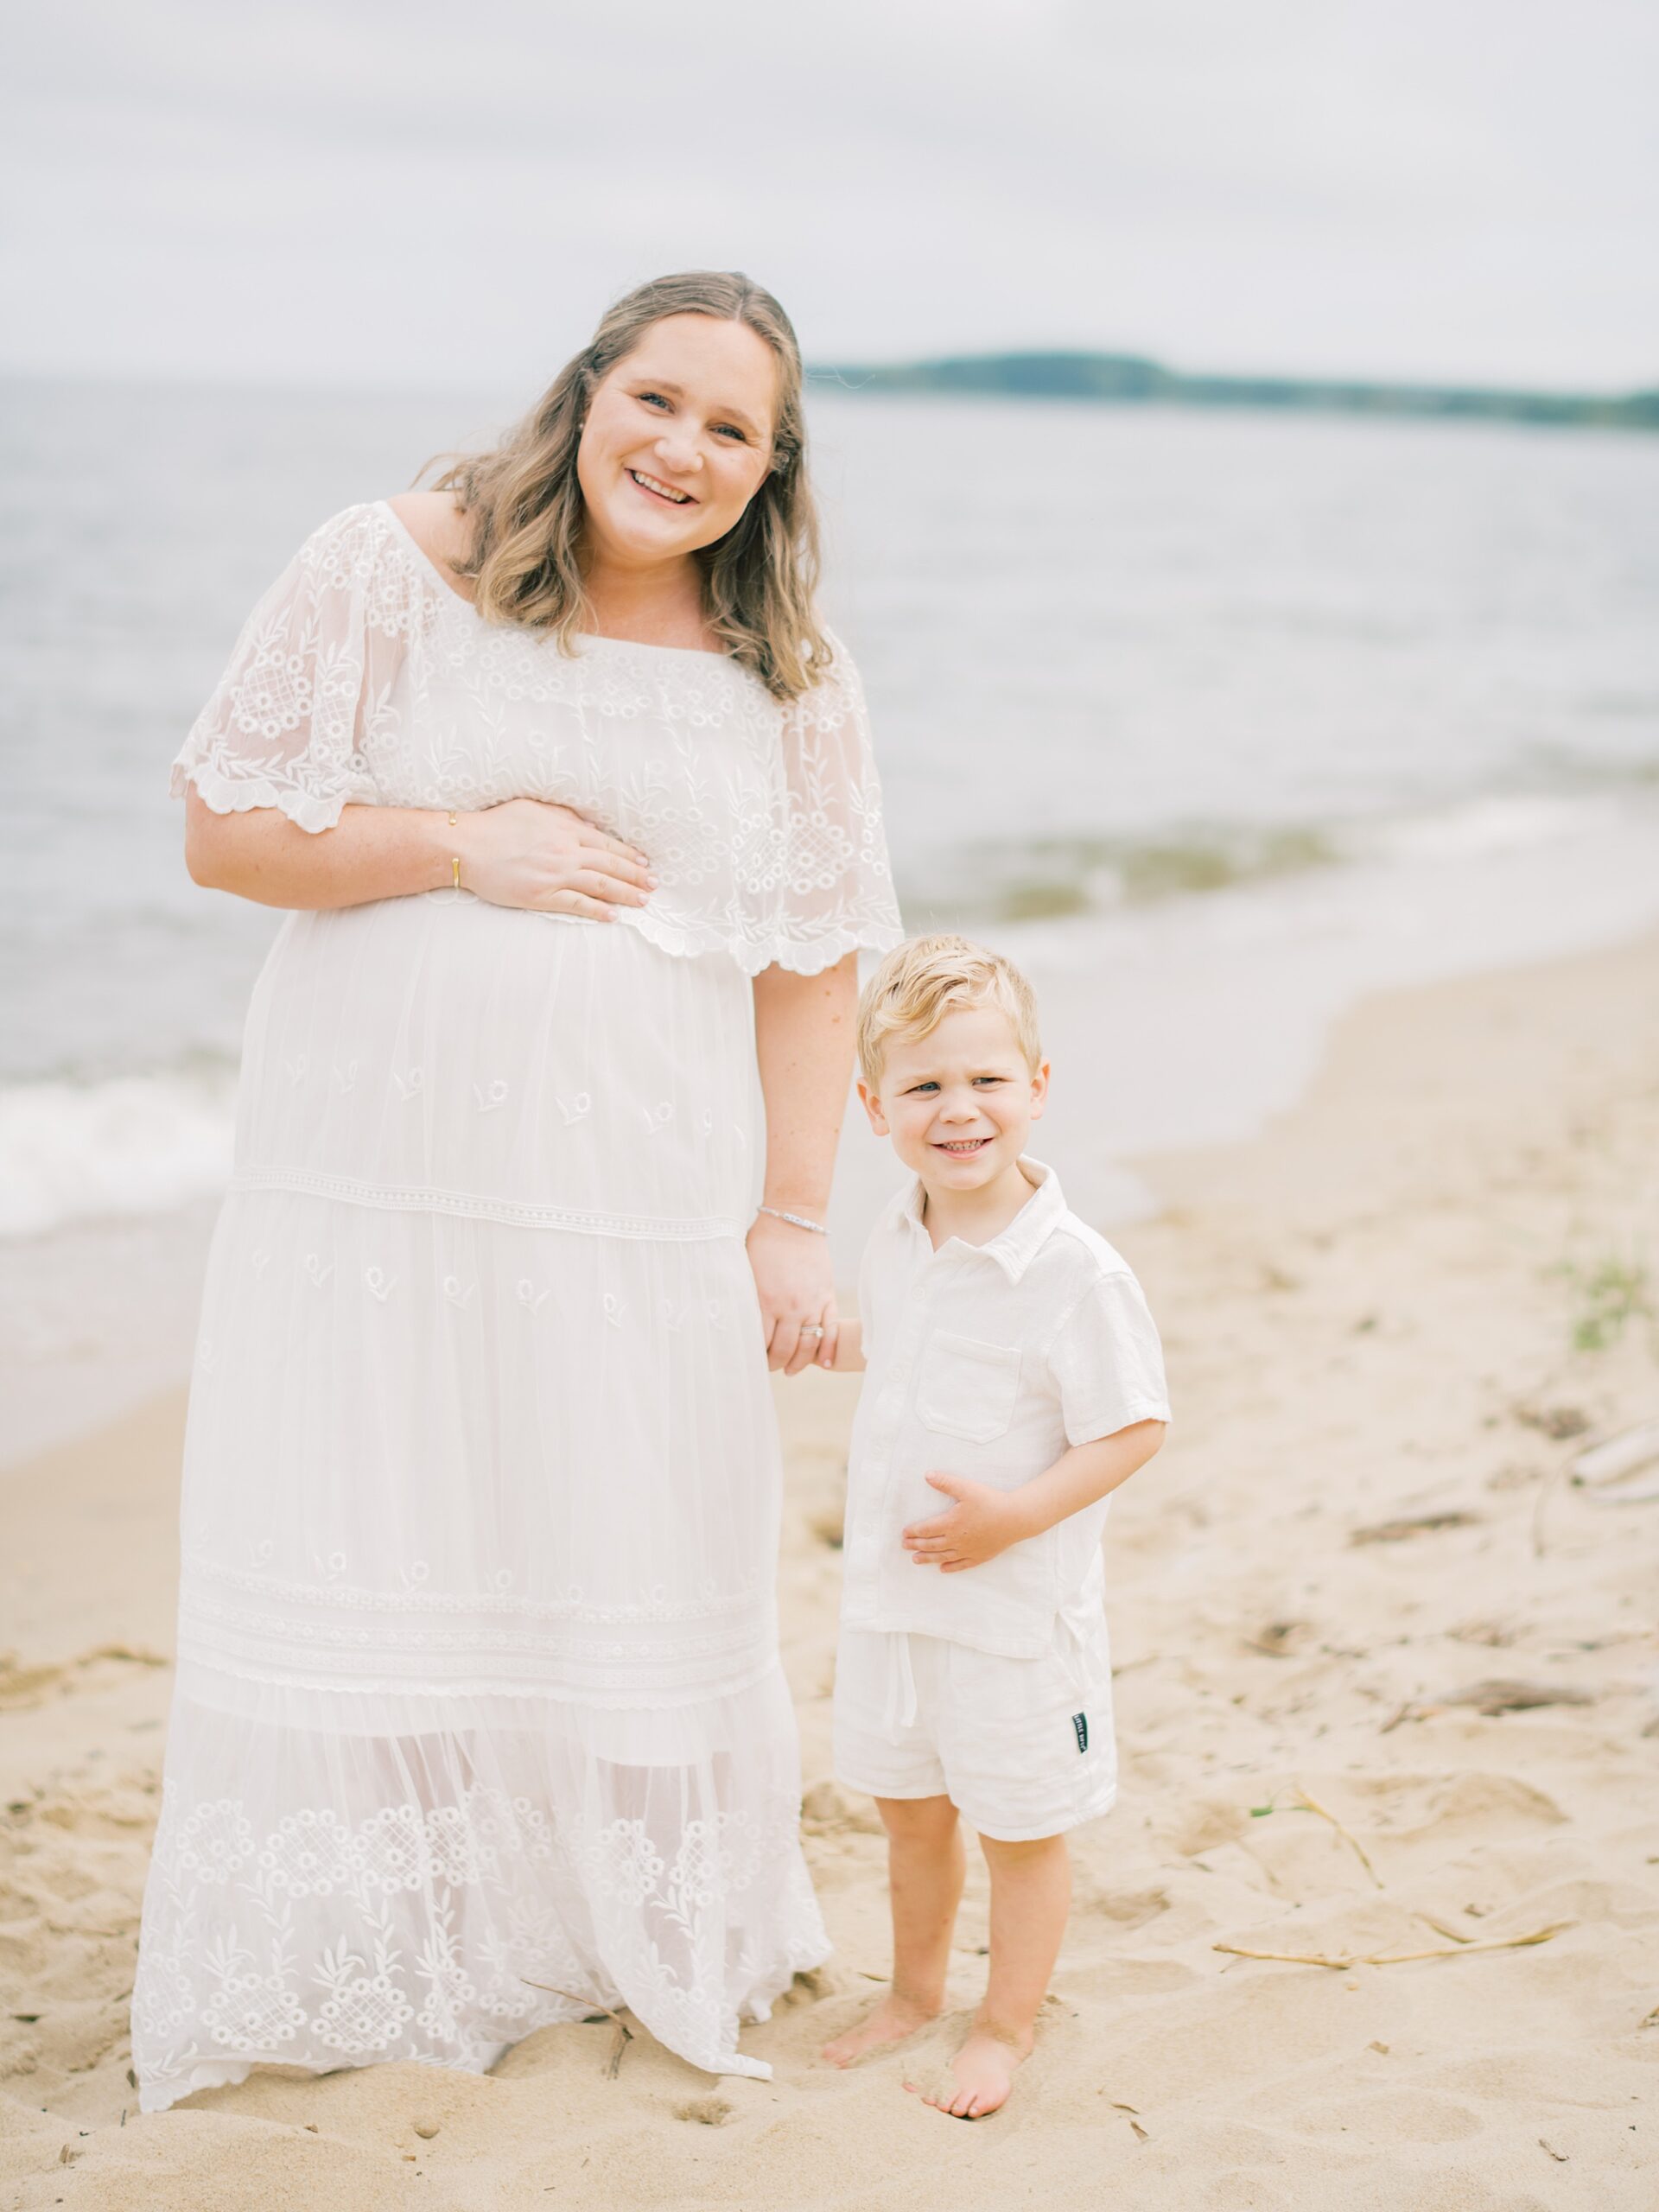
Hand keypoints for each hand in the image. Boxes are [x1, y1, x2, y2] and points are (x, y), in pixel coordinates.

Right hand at [456, 799, 655, 916]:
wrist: (467, 845)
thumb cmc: (497, 825)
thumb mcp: (534, 808)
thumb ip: (564, 816)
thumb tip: (587, 824)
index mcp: (565, 829)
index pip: (606, 844)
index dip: (629, 856)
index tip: (644, 865)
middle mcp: (565, 851)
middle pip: (610, 864)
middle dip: (635, 876)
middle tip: (654, 885)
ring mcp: (555, 874)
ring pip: (599, 884)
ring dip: (625, 894)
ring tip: (643, 902)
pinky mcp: (541, 895)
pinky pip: (576, 904)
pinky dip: (597, 910)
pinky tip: (612, 916)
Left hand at [745, 1211, 838, 1373]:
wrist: (794, 1220)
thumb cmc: (763, 1243)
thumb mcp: (744, 1270)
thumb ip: (743, 1298)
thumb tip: (732, 1322)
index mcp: (765, 1300)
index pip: (760, 1342)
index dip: (754, 1355)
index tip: (750, 1360)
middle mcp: (790, 1306)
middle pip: (784, 1350)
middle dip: (774, 1364)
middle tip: (768, 1366)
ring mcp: (812, 1303)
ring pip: (808, 1345)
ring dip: (798, 1363)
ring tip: (789, 1370)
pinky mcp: (827, 1297)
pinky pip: (831, 1330)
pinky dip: (828, 1350)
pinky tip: (823, 1364)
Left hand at [902, 1472, 1030, 1571]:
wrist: (1016, 1518)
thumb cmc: (991, 1501)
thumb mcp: (967, 1488)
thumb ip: (946, 1482)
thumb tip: (927, 1475)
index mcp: (951, 1523)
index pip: (926, 1529)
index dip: (913, 1531)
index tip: (904, 1533)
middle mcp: (957, 1539)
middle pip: (931, 1544)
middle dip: (916, 1545)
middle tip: (904, 1546)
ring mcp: (968, 1550)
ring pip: (943, 1556)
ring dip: (927, 1558)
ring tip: (916, 1560)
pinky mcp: (980, 1556)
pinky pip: (962, 1565)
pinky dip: (950, 1567)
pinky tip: (943, 1569)